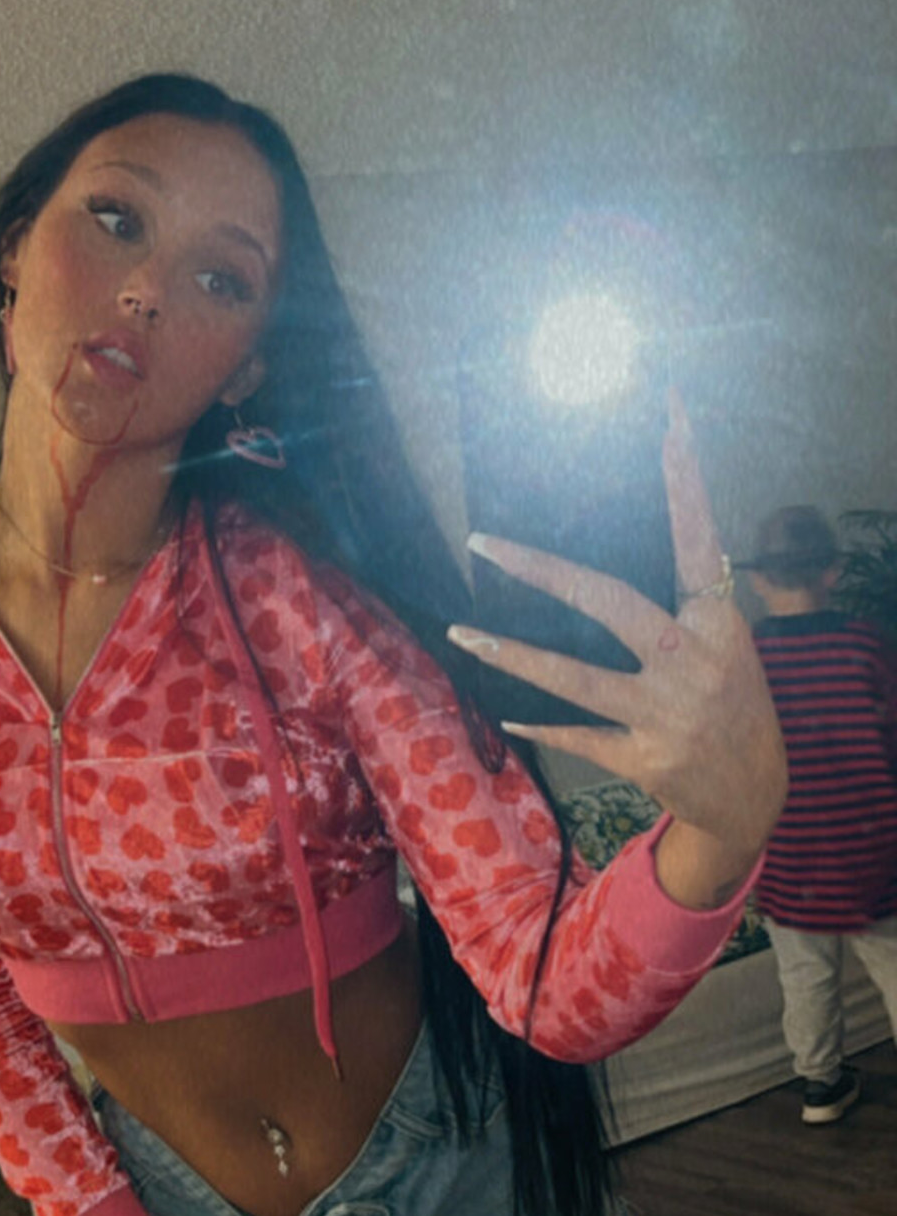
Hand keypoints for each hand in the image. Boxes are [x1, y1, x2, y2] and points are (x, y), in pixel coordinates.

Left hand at [446, 391, 786, 874]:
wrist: (751, 794)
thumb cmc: (734, 704)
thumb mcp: (730, 644)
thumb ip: (692, 601)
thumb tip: (650, 549)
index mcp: (718, 622)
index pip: (699, 538)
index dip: (685, 480)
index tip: (669, 421)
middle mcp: (691, 661)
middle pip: (607, 600)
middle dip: (541, 570)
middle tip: (483, 542)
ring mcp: (664, 712)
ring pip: (575, 676)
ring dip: (512, 654)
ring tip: (464, 632)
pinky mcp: (641, 757)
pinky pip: (577, 733)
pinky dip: (540, 723)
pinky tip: (505, 712)